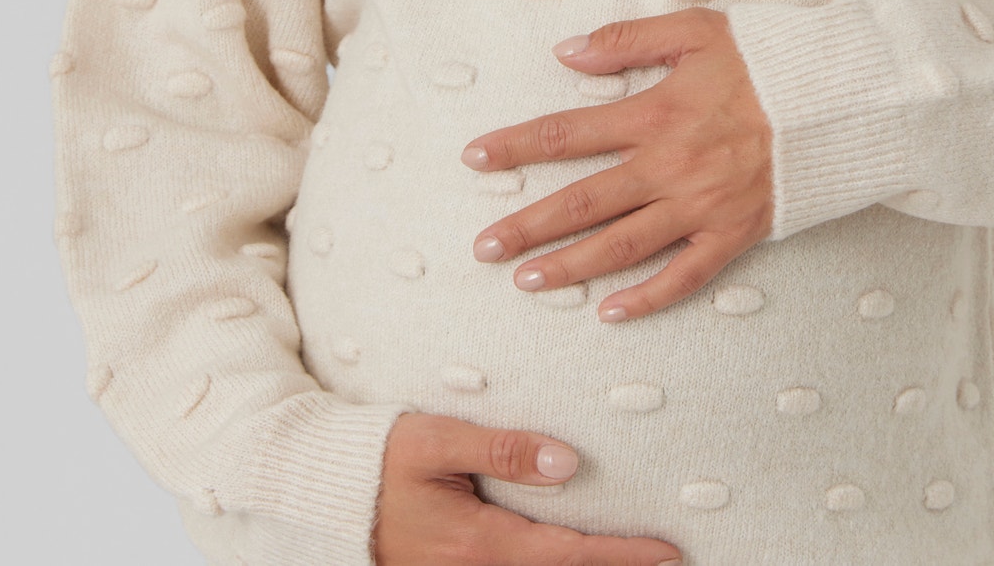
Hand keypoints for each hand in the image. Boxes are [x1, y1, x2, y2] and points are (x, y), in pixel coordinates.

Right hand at [372, 411, 681, 564]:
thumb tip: (569, 462)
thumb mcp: (436, 440)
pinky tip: (572, 556)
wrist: (323, 493)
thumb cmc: (378, 458)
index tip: (668, 551)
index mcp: (478, 541)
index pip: (568, 555)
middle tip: (671, 560)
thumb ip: (503, 450)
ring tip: (634, 561)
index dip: (622, 556)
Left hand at [460, 6, 773, 321]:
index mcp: (656, 113)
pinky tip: (610, 312)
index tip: (476, 156)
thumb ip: (626, 39)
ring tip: (525, 281)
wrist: (841, 98)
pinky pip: (684, 275)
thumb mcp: (695, 29)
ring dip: (569, 266)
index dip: (517, 145)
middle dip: (527, 225)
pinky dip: (647, 297)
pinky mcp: (734, 234)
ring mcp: (701, 205)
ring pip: (622, 245)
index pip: (568, 133)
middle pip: (583, 202)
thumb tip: (565, 52)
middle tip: (482, 246)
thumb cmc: (769, 58)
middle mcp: (670, 166)